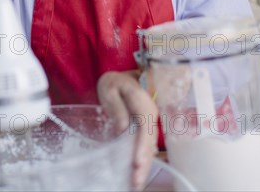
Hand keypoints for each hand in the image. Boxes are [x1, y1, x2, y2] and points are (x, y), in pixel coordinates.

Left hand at [97, 71, 157, 191]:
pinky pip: (145, 146)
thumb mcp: (109, 87)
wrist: (121, 78)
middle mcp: (150, 114)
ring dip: (144, 166)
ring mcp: (149, 123)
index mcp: (143, 102)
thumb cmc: (114, 82)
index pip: (145, 126)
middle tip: (136, 182)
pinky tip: (136, 175)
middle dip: (144, 163)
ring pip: (150, 147)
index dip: (142, 145)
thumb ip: (117, 106)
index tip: (137, 162)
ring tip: (136, 184)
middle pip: (150, 141)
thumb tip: (123, 128)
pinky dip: (142, 161)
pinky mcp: (145, 130)